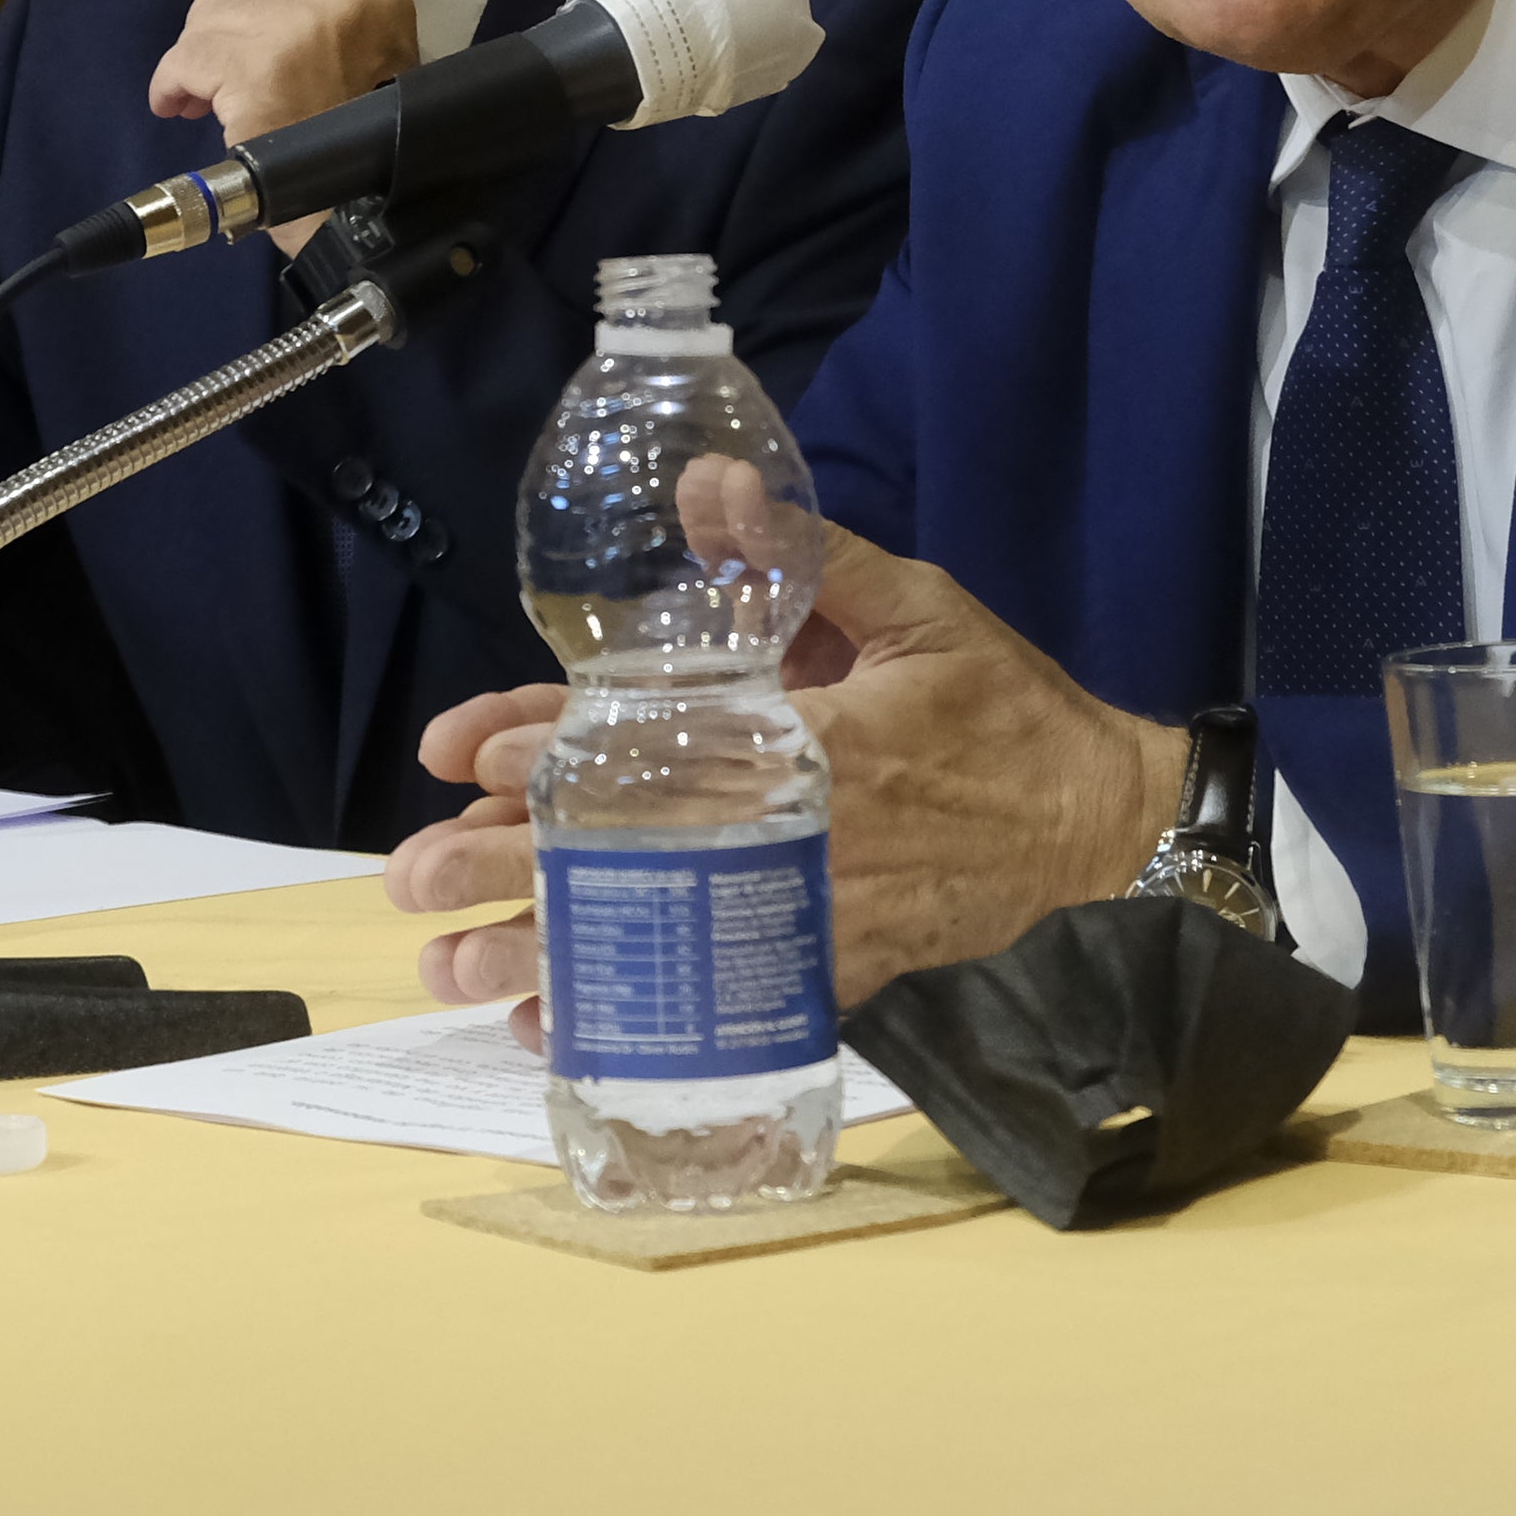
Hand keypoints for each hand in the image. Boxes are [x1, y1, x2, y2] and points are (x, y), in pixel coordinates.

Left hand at [147, 0, 421, 250]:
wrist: (355, 211)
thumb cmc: (360, 142)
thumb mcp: (370, 54)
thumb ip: (327, 13)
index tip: (237, 13)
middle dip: (215, 16)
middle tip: (208, 60)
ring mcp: (298, 30)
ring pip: (210, 16)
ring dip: (193, 56)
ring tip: (196, 92)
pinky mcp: (257, 69)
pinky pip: (188, 58)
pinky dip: (171, 82)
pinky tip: (177, 104)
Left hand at [385, 515, 1178, 1023]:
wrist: (1105, 824)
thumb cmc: (1008, 709)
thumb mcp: (919, 607)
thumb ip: (806, 554)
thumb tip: (712, 483)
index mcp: (810, 741)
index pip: (652, 745)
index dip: (548, 747)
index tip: (459, 756)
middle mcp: (797, 838)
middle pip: (628, 854)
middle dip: (511, 865)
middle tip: (410, 877)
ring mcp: (813, 914)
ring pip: (661, 937)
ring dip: (550, 955)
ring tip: (449, 972)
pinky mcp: (834, 966)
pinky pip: (720, 996)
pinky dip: (643, 1016)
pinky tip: (561, 1032)